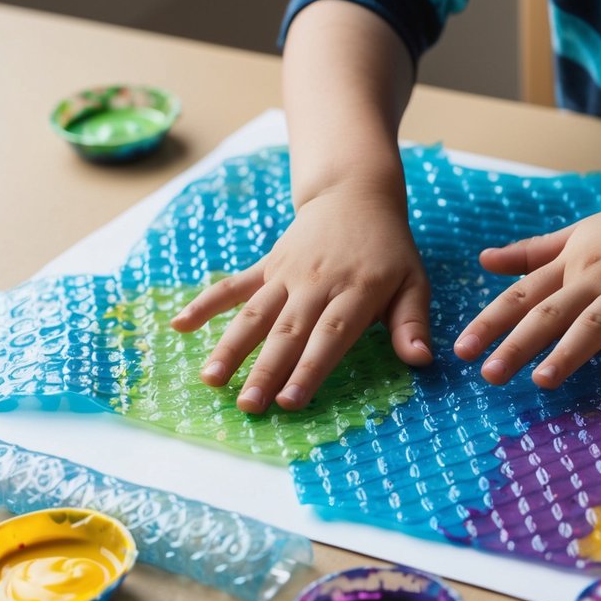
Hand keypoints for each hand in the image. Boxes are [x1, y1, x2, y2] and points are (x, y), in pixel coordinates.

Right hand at [170, 185, 431, 412]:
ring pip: (254, 314)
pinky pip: (232, 286)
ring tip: (211, 380)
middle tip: (248, 406)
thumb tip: (422, 360)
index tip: (291, 401)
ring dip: (230, 347)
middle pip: (287, 332)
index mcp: (355, 291)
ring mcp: (286, 274)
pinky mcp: (267, 266)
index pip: (330, 335)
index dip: (309, 369)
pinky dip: (204, 304)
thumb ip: (412, 322)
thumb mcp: (413, 282)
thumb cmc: (389, 250)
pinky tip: (178, 326)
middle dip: (265, 371)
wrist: (355, 194)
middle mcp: (316, 283)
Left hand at [453, 191, 600, 393]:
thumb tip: (484, 261)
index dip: (491, 322)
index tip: (463, 349)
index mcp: (571, 263)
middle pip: (550, 314)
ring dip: (568, 354)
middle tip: (490, 374)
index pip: (523, 295)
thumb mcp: (580, 234)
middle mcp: (595, 278)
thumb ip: (533, 252)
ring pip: (592, 325)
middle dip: (518, 344)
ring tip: (543, 381)